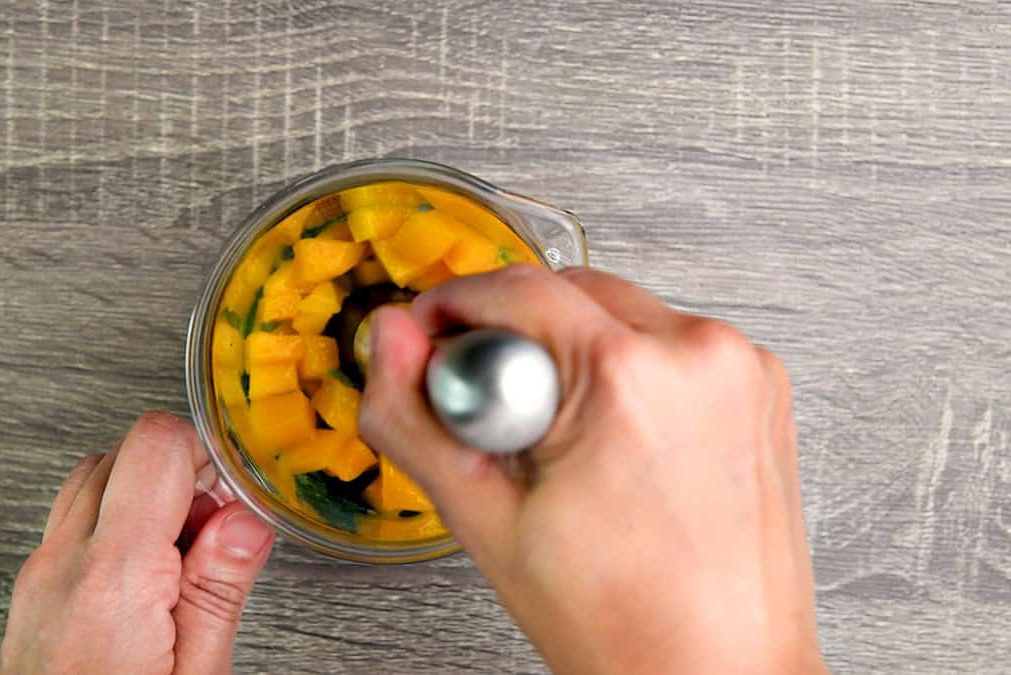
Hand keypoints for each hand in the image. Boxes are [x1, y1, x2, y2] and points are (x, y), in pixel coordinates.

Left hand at [0, 412, 273, 674]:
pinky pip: (74, 517)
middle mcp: (64, 563)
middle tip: (212, 534)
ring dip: (146, 493)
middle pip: (124, 450)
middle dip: (180, 475)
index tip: (230, 498)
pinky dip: (117, 519)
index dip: (204, 455)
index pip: (154, 444)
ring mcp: (40, 573)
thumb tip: (246, 520)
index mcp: (114, 577)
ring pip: (95, 475)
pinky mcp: (31, 588)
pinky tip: (149, 573)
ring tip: (182, 556)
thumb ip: (219, 589)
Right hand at [360, 266, 824, 673]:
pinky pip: (670, 345)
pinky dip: (630, 372)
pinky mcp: (762, 386)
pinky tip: (619, 445)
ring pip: (621, 313)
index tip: (432, 338)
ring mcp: (741, 369)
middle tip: (500, 414)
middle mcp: (700, 355)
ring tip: (567, 444)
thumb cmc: (626, 623)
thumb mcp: (484, 519)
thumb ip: (414, 418)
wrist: (721, 672)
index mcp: (629, 378)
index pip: (517, 287)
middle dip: (516, 334)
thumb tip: (390, 340)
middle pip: (571, 290)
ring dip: (574, 350)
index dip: (455, 306)